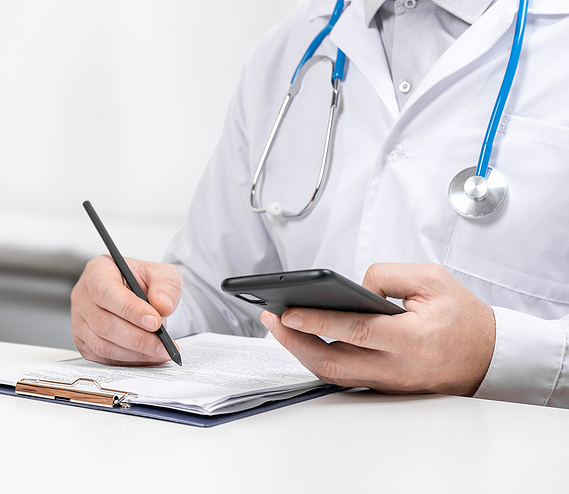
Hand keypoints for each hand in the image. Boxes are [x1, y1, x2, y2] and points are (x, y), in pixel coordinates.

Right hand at [70, 255, 181, 364]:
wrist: (140, 297)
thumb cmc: (145, 282)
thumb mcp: (163, 274)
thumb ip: (166, 286)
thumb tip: (162, 306)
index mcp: (98, 271)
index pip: (104, 291)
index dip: (129, 309)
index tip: (155, 322)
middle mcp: (82, 295)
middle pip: (103, 323)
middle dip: (137, 338)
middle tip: (163, 345)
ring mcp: (79, 321)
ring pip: (102, 345)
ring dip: (134, 353)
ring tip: (160, 352)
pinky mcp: (84, 342)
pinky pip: (102, 358)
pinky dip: (128, 361)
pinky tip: (148, 356)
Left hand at [261, 263, 494, 395]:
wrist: (492, 356)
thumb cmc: (464, 317)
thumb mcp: (432, 279)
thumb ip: (388, 276)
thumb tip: (351, 287)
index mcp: (411, 339)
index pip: (354, 331)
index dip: (316, 321)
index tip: (287, 312)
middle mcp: (396, 367)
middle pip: (332, 362)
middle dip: (294, 342)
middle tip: (272, 320)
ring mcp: (389, 382)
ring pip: (333, 373)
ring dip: (302, 351)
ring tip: (281, 326)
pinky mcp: (385, 387)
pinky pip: (344, 377)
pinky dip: (320, 360)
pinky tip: (305, 340)